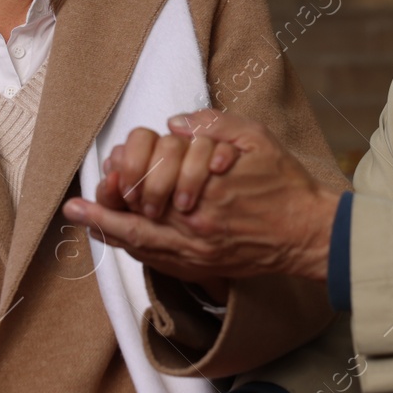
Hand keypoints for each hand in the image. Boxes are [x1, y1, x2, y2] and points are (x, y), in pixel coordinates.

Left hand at [66, 110, 339, 281]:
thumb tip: (175, 124)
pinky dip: (132, 249)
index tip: (104, 169)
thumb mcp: (256, 139)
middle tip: (83, 200)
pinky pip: (156, 262)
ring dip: (108, 231)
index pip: (148, 184)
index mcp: (205, 193)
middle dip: (105, 209)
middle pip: (135, 220)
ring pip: (140, 245)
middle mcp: (195, 227)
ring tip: (83, 218)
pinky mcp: (203, 267)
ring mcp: (197, 253)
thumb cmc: (285, 184)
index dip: (121, 178)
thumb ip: (213, 126)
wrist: (309, 233)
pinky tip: (116, 238)